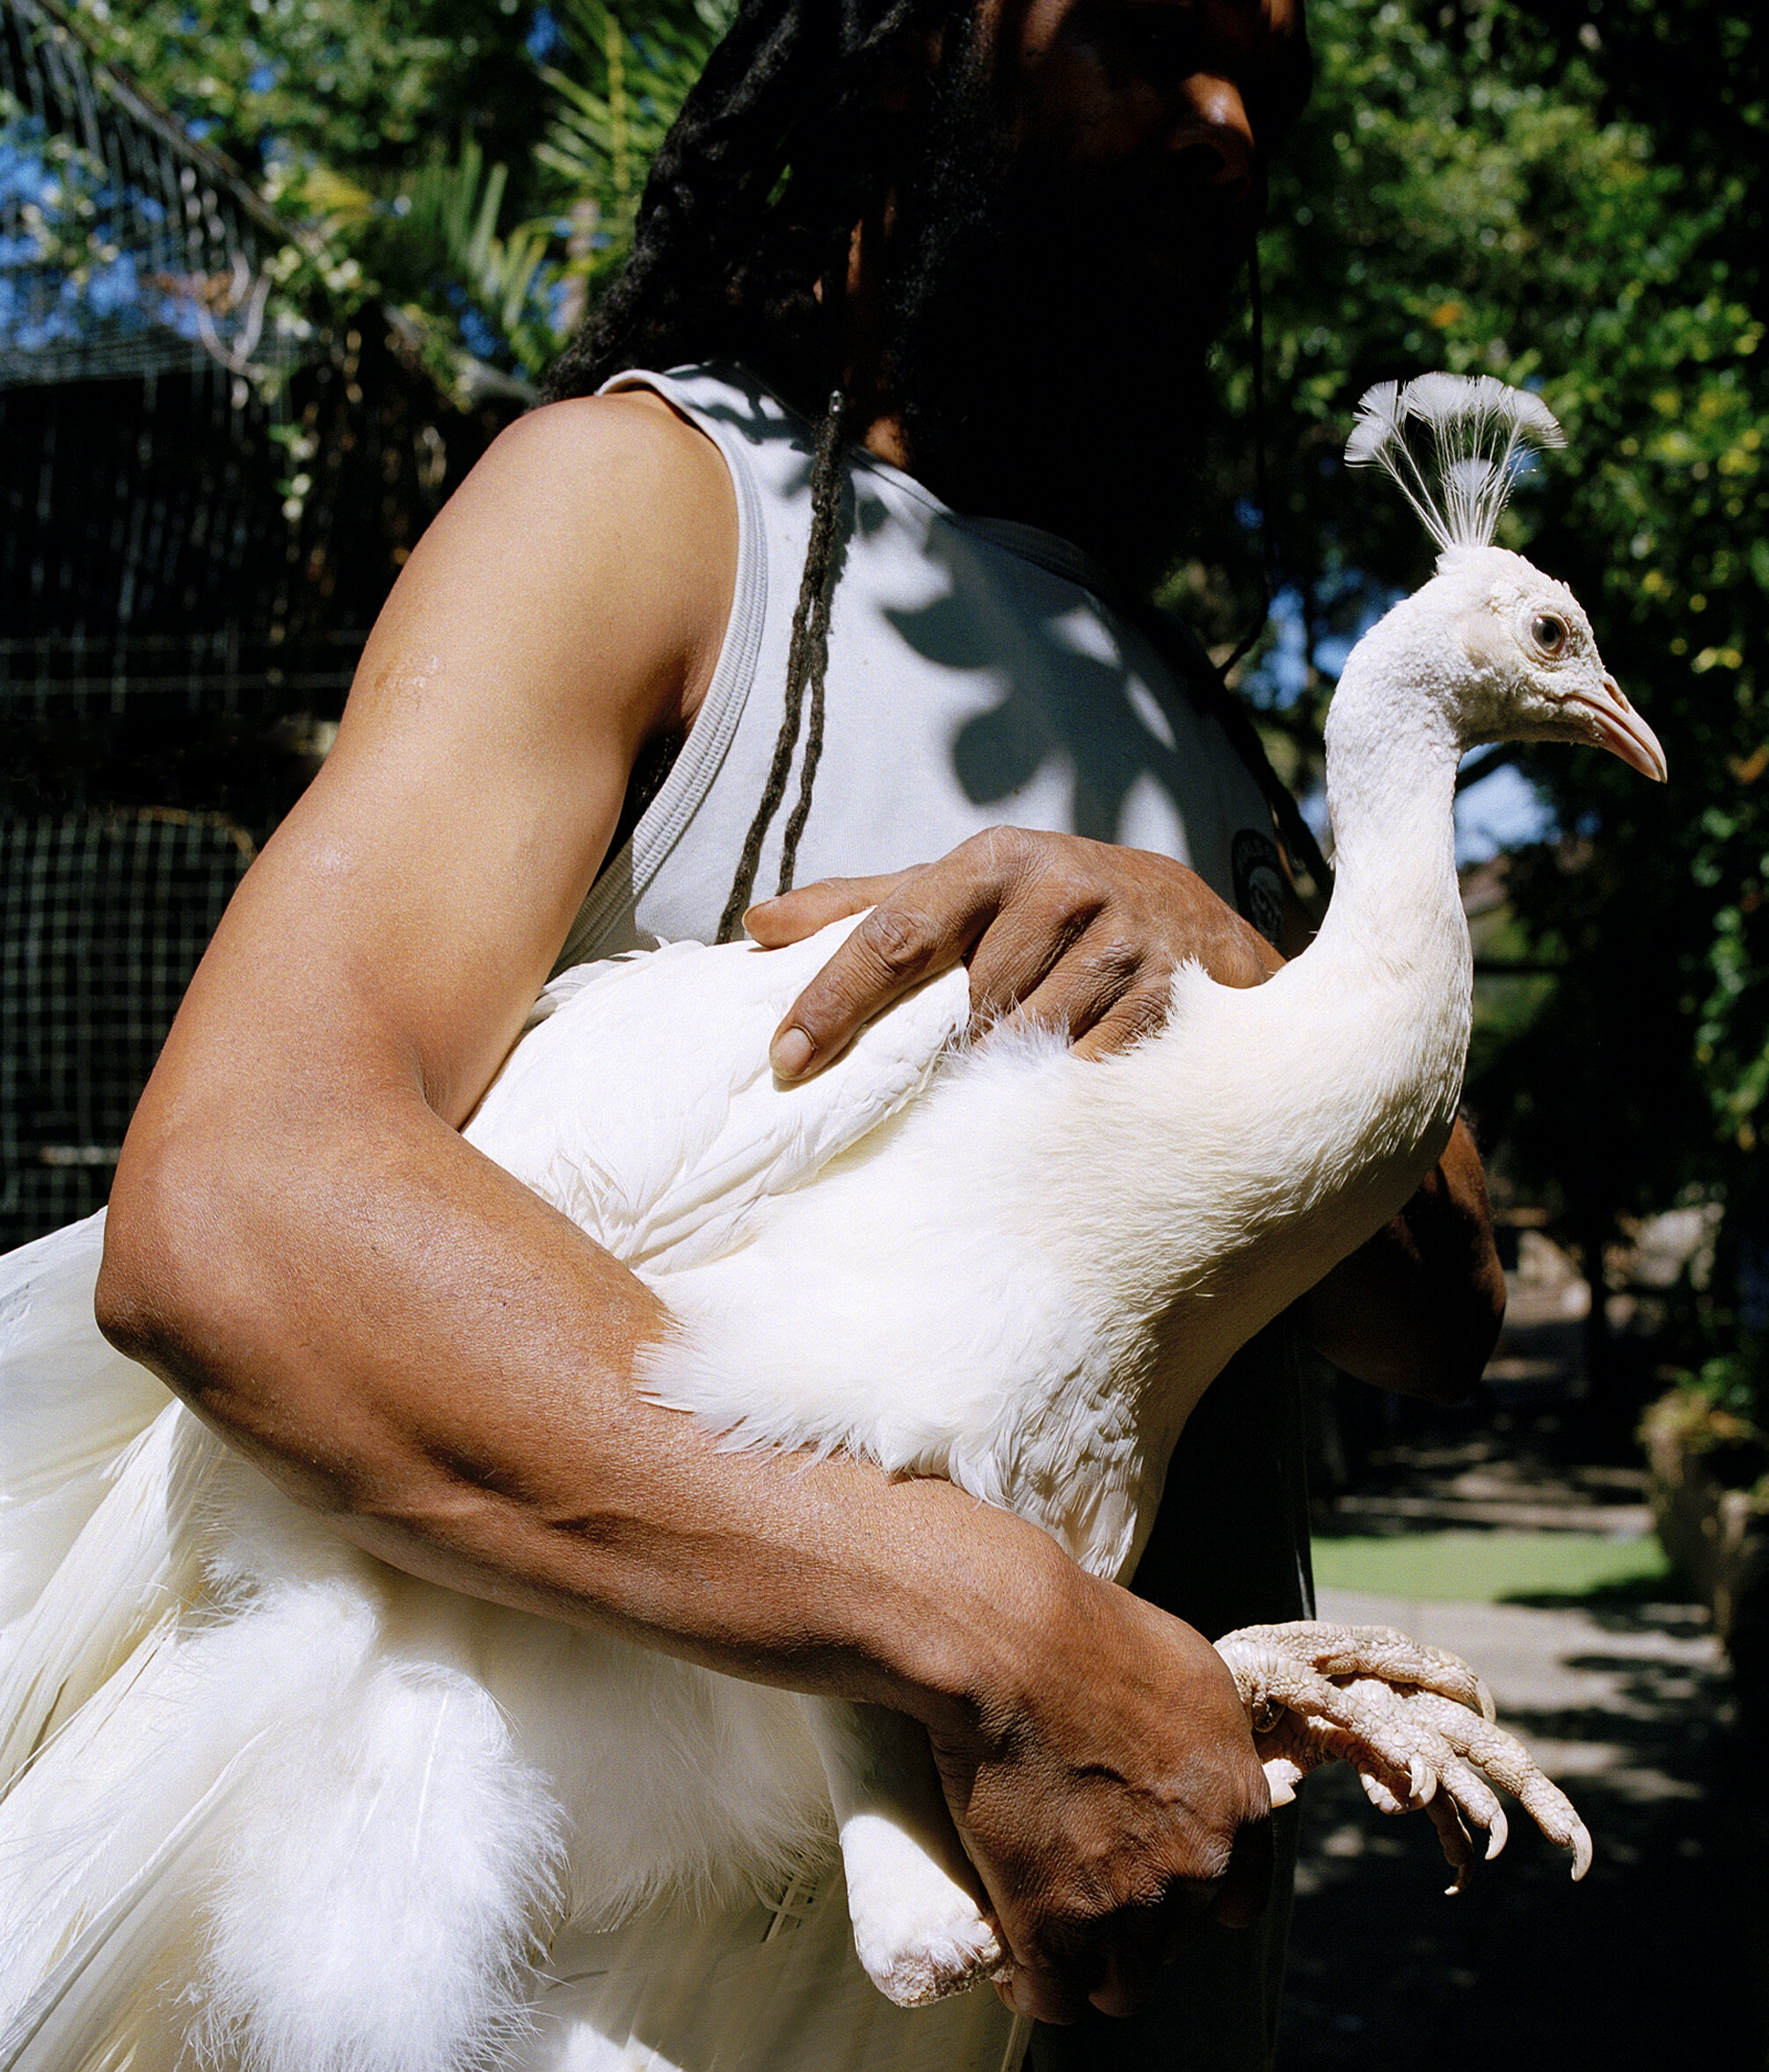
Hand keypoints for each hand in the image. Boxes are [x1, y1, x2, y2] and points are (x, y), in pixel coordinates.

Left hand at [746, 826, 1283, 1079]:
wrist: (1188, 920)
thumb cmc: (1043, 910)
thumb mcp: (959, 893)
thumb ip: (862, 909)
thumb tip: (756, 927)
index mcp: (994, 860)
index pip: (894, 934)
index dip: (834, 999)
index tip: (785, 1058)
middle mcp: (1059, 886)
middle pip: (964, 1004)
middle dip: (945, 1048)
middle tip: (950, 1062)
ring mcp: (1119, 939)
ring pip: (1026, 1041)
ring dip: (1005, 1069)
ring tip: (1012, 1064)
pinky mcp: (1166, 994)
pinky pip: (1085, 1069)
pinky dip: (1062, 1084)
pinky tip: (1066, 1074)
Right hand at [926, 1561, 1273, 2023]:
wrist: (1019, 1646)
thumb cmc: (1096, 1635)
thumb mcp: (1190, 1671)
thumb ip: (1207, 1733)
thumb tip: (1191, 1749)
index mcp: (1236, 1808)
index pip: (1237, 1900)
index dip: (1195, 1896)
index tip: (1160, 1882)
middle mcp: (1193, 1867)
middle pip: (1173, 1942)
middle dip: (1138, 1925)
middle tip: (1090, 1888)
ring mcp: (1124, 1903)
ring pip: (1122, 1986)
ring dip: (1094, 1968)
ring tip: (1058, 1941)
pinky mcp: (1052, 1922)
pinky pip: (1055, 1998)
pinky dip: (1038, 1988)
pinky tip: (1021, 1965)